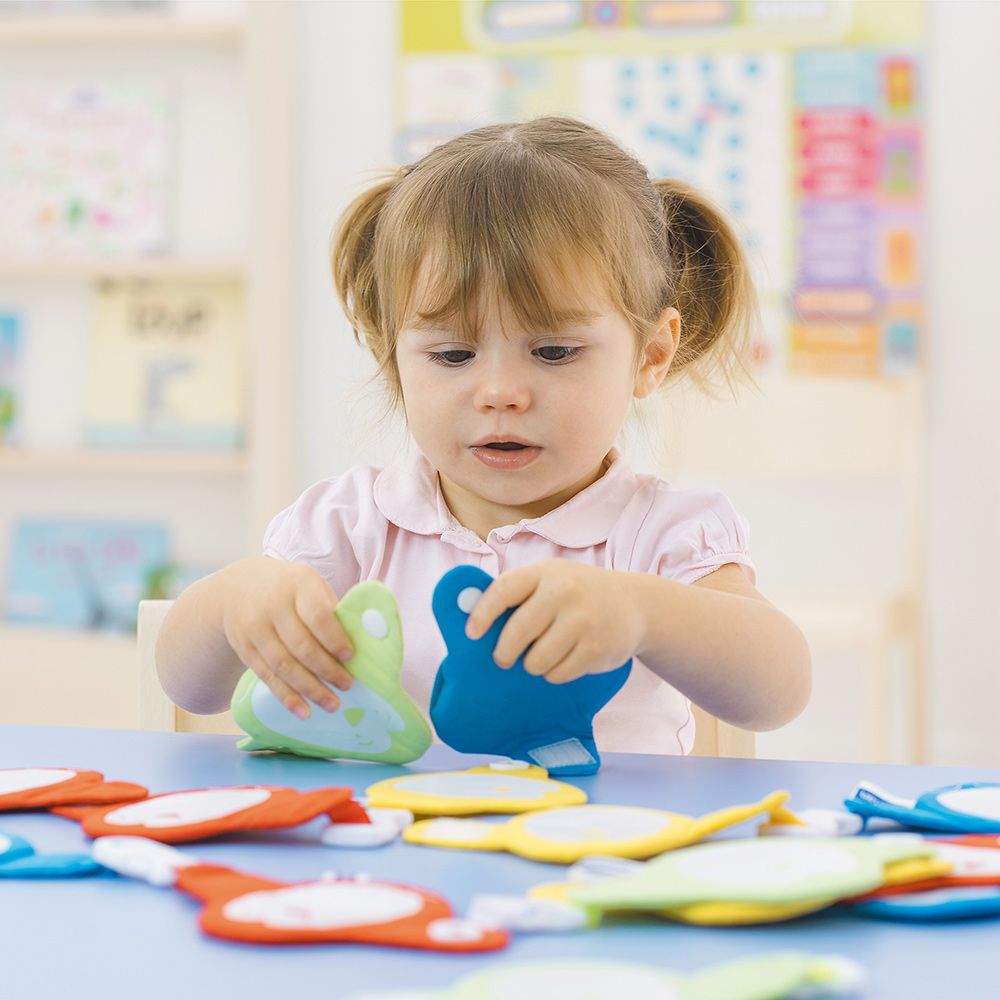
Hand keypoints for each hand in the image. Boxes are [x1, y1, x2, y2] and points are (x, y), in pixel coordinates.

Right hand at [218, 558, 353, 718]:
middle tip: (347, 685)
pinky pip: (267, 676)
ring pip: (283, 665)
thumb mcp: (311, 585)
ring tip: (331, 704)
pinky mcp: (244, 648)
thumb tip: (359, 645)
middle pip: (300, 645)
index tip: (350, 656)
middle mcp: (273, 606)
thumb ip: (330, 611)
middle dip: (326, 669)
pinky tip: (303, 711)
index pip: (317, 615)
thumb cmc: (290, 589)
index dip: (334, 638)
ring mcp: (255, 628)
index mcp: (298, 585)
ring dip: (309, 689)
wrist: (240, 586)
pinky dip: (286, 696)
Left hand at [464, 559, 644, 684]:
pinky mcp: (597, 648)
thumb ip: (518, 593)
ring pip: (537, 660)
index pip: (504, 590)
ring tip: (541, 656)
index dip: (482, 613)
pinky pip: (558, 673)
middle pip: (518, 632)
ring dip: (533, 665)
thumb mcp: (551, 579)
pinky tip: (564, 660)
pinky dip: (554, 673)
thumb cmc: (578, 593)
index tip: (471, 634)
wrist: (634, 604)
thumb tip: (473, 620)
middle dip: (504, 652)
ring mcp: (583, 621)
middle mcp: (565, 593)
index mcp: (545, 573)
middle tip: (503, 659)